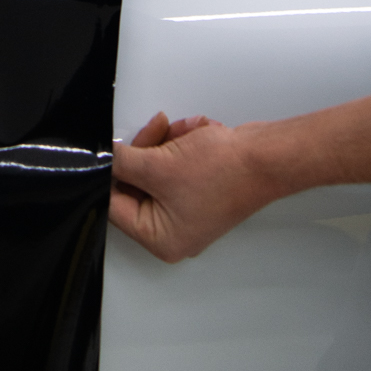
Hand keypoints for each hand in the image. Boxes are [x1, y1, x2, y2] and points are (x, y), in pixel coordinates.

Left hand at [110, 111, 274, 261]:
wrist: (267, 156)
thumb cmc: (226, 173)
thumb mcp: (159, 165)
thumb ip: (122, 164)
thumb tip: (103, 161)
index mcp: (162, 239)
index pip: (117, 206)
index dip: (112, 174)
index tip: (110, 152)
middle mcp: (175, 230)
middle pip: (136, 184)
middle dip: (147, 151)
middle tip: (155, 131)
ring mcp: (188, 209)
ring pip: (155, 168)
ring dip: (166, 144)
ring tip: (184, 133)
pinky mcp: (199, 189)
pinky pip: (174, 164)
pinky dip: (181, 145)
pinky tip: (196, 135)